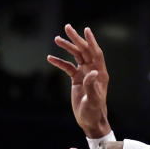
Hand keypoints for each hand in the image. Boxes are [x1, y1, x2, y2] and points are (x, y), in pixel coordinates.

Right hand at [47, 24, 109, 138]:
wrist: (90, 120)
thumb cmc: (93, 111)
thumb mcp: (92, 99)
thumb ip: (91, 85)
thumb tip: (93, 72)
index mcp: (99, 73)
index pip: (95, 53)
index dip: (91, 41)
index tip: (86, 30)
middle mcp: (93, 71)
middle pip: (84, 51)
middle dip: (76, 39)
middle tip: (67, 28)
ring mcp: (84, 74)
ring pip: (76, 56)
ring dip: (67, 47)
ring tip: (57, 39)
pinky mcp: (77, 79)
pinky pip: (68, 67)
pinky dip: (60, 62)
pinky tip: (50, 58)